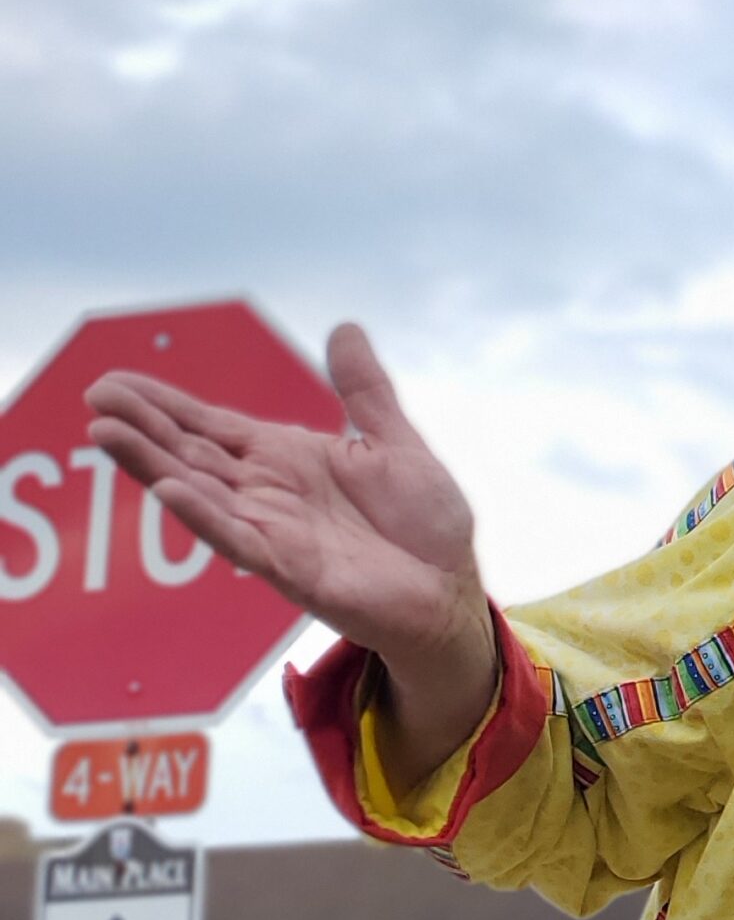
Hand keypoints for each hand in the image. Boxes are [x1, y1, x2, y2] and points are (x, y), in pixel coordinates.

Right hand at [88, 323, 498, 781]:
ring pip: (202, 493)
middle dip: (143, 426)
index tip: (115, 381)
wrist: (452, 591)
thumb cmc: (424, 526)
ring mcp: (275, 532)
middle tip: (94, 396)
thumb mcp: (396, 443)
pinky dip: (207, 516)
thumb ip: (364, 389)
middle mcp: (269, 493)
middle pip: (192, 453)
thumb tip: (344, 328)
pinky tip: (173, 490)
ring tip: (107, 433)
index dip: (165, 404)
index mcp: (287, 459)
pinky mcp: (293, 570)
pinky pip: (240, 540)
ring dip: (154, 465)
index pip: (212, 426)